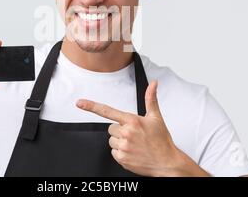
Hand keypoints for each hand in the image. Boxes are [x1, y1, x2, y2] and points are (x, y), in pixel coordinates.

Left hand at [76, 80, 208, 176]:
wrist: (167, 163)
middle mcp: (126, 133)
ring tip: (135, 144)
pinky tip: (133, 152)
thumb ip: (151, 98)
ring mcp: (123, 147)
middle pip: (111, 128)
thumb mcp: (156, 117)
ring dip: (120, 141)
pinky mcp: (122, 159)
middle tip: (134, 134)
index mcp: (132, 121)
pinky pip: (113, 152)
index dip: (91, 106)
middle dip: (120, 130)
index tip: (80, 103)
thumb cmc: (161, 140)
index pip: (107, 111)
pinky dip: (121, 153)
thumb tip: (153, 84)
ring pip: (111, 140)